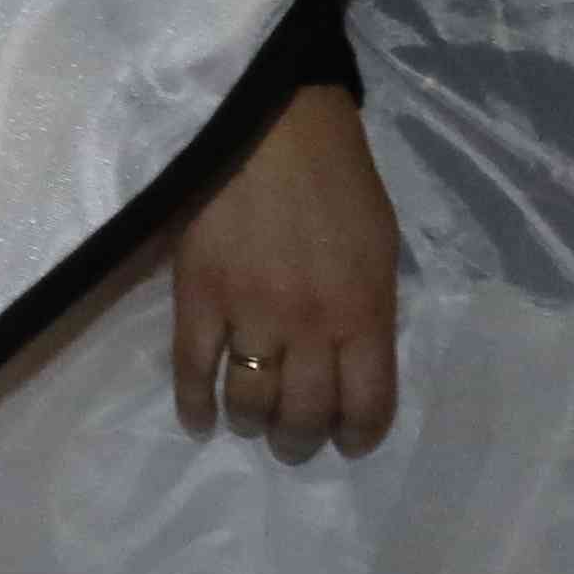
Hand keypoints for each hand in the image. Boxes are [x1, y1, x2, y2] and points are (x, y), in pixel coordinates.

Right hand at [167, 84, 398, 462]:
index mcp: (365, 313)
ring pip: (249, 399)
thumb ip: (369, 311)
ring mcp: (249, 312)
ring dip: (251, 424)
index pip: (367, 404)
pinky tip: (199, 420)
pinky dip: (194, 404)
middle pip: (304, 413)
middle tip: (292, 442)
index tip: (346, 443)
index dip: (357, 436)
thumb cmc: (339, 185)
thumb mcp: (381, 252)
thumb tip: (350, 357)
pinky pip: (192, 367)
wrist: (274, 130)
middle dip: (299, 440)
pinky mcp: (197, 296)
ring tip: (249, 424)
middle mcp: (311, 325)